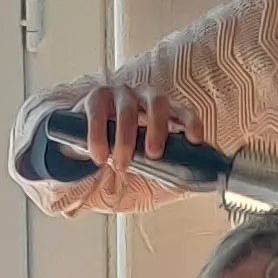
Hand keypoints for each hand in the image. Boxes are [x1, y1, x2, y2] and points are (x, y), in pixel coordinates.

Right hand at [38, 79, 181, 212]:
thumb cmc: (118, 144)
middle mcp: (143, 95)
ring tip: (120, 165)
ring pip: (127, 112)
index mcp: (160, 109)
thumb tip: (180, 183)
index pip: (181, 110)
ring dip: (125, 140)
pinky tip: (98, 156)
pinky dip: (98, 138)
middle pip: (158, 103)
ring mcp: (119, 94)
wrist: (81, 137)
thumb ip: (157, 161)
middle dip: (157, 129)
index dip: (190, 122)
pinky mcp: (95, 98)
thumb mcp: (141, 151)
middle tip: (152, 155)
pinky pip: (98, 115)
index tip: (195, 139)